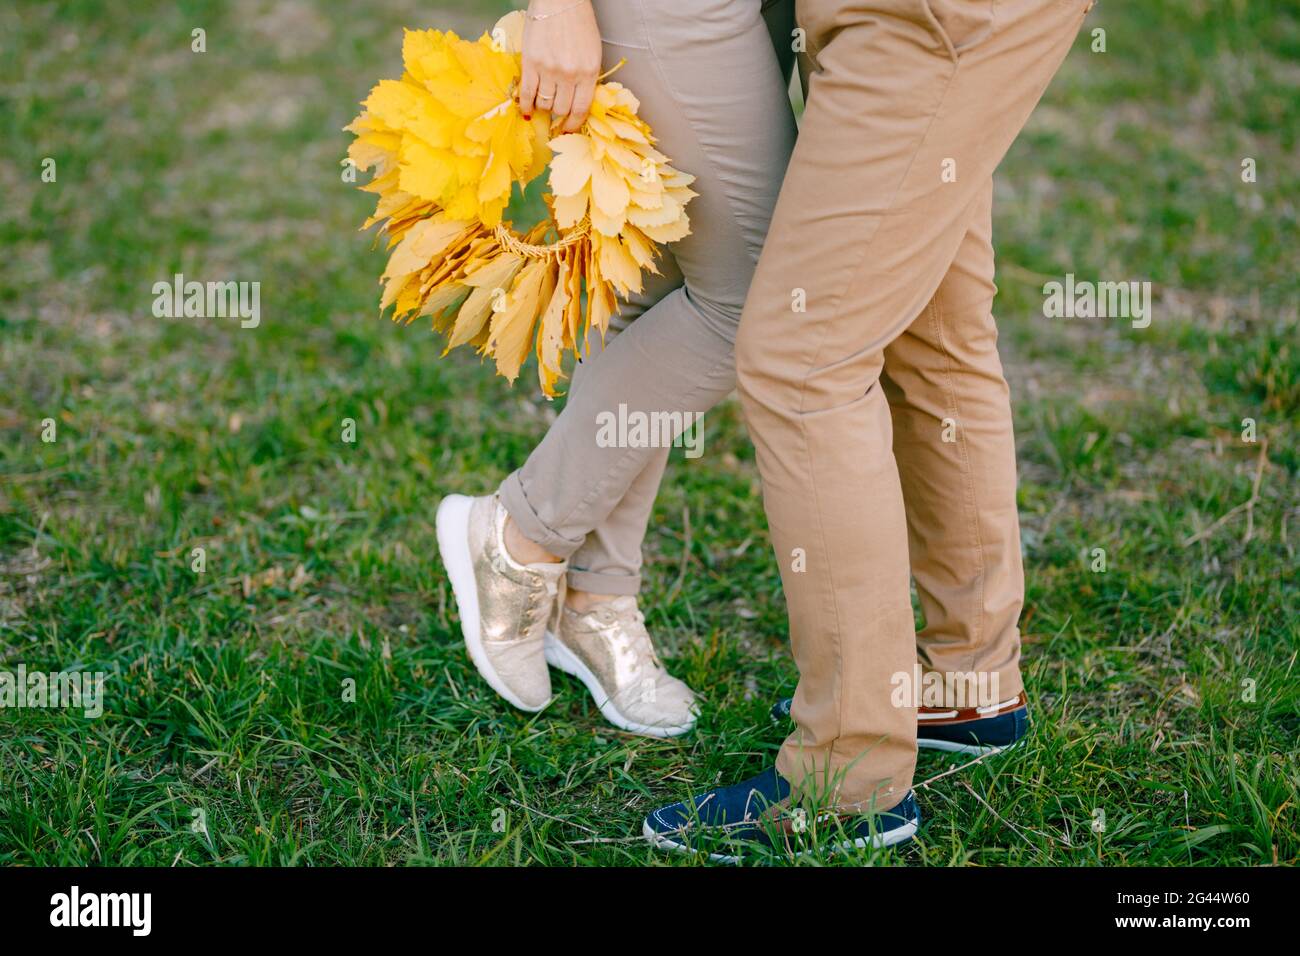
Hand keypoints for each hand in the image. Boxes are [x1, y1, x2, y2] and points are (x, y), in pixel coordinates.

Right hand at [518, 0, 601, 132]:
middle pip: (561, 109)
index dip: (573, 124)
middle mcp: (569, 75)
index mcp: (588, 72)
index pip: (581, 109)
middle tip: (553, 114)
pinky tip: (525, 110)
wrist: (559, 1)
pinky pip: (527, 93)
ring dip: (543, 107)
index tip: (568, 130)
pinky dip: (526, 105)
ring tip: (542, 103)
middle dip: (558, 115)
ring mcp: (549, 70)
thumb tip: (577, 103)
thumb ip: (587, 78)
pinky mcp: (531, 63)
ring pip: (545, 103)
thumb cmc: (579, 24)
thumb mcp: (592, 53)